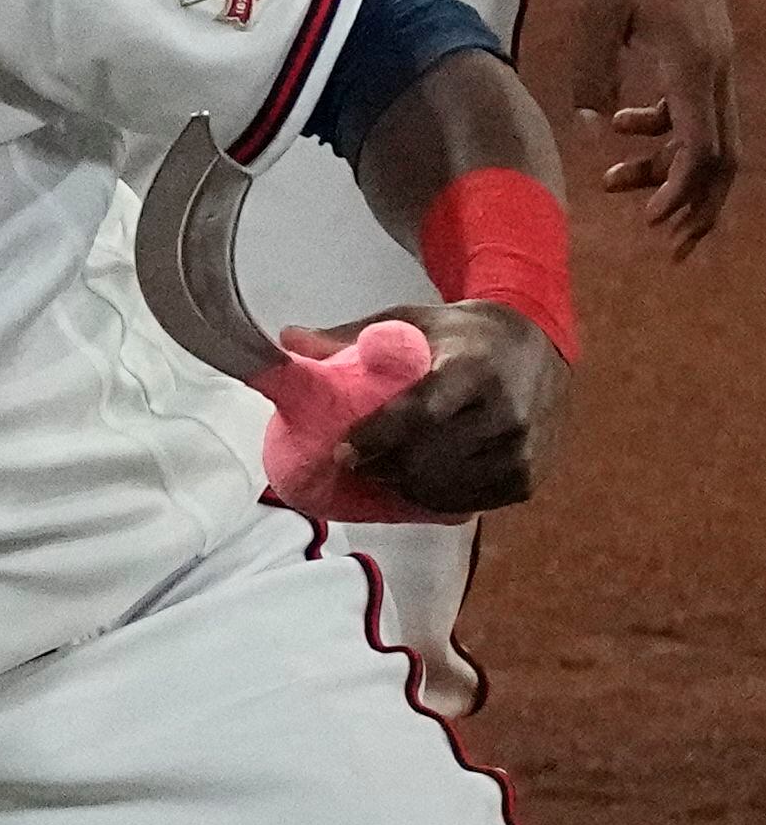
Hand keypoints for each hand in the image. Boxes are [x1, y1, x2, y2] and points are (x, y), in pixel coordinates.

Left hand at [314, 301, 565, 517]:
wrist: (538, 346)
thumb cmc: (460, 336)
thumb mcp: (410, 321)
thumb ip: (350, 334)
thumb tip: (286, 340)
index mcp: (474, 368)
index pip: (422, 412)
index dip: (378, 437)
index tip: (342, 451)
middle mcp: (505, 412)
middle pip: (429, 458)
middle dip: (381, 469)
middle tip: (354, 465)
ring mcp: (522, 449)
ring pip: (446, 488)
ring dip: (405, 488)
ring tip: (382, 474)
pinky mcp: (529, 476)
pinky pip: (471, 503)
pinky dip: (437, 500)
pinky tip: (417, 486)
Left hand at [563, 0, 735, 257]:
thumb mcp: (588, 14)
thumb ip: (589, 74)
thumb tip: (592, 126)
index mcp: (694, 65)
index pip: (705, 152)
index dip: (685, 197)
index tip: (656, 227)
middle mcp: (715, 66)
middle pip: (721, 156)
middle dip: (694, 203)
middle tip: (663, 244)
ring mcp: (713, 55)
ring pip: (707, 132)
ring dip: (670, 165)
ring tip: (614, 181)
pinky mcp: (701, 45)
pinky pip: (695, 103)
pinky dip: (665, 126)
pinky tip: (621, 124)